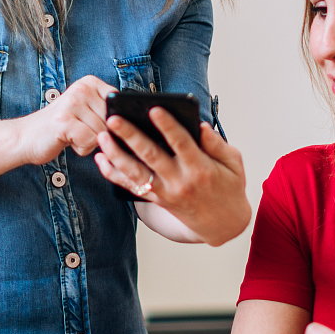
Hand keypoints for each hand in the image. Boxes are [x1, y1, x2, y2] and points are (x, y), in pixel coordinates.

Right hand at [12, 75, 112, 166]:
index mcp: (89, 83)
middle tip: (80, 130)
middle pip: (112, 121)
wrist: (26, 137)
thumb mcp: (85, 110)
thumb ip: (105, 110)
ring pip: (102, 133)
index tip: (92, 122)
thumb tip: (132, 122)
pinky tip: (68, 141)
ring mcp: (72, 104)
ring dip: (90, 142)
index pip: (119, 105)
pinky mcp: (65, 121)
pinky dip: (82, 149)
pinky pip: (90, 141)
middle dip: (99, 134)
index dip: (111, 121)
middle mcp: (81, 89)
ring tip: (72, 135)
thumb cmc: (60, 127)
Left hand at [94, 107, 248, 243]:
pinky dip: (113, 173)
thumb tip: (200, 125)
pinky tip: (100, 159)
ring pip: (135, 173)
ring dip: (116, 154)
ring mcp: (165, 192)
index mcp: (200, 168)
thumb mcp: (234, 163)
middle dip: (131, 136)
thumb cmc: (229, 188)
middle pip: (151, 156)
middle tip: (115, 119)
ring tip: (102, 136)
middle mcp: (179, 181)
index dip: (168, 126)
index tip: (154, 109)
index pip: (182, 143)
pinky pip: (130, 186)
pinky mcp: (156, 199)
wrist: (223, 224)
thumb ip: (217, 143)